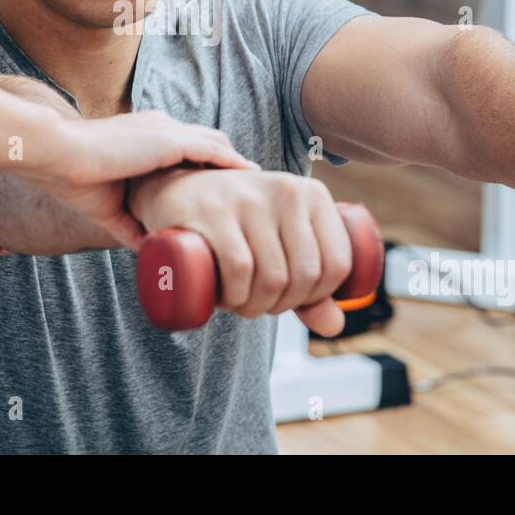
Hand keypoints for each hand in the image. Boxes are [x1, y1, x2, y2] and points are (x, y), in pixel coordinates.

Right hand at [35, 112, 259, 247]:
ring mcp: (166, 131)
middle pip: (210, 144)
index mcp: (146, 138)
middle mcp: (161, 129)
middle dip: (230, 166)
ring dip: (237, 165)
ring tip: (260, 187)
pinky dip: (233, 163)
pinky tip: (251, 177)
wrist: (57, 155)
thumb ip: (133, 225)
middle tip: (253, 193)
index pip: (189, 149)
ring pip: (216, 145)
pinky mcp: (168, 139)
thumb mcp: (111, 207)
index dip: (210, 168)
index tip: (228, 191)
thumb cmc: (74, 179)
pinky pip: (212, 149)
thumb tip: (152, 250)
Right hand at [128, 168, 353, 335]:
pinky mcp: (212, 210)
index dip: (319, 297)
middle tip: (258, 305)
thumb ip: (311, 282)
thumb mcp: (280, 240)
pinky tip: (227, 300)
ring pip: (272, 276)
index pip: (337, 262)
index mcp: (313, 194)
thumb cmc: (237, 221)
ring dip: (255, 307)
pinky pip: (239, 268)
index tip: (292, 300)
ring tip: (240, 304)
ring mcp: (248, 198)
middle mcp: (286, 189)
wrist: (176, 188)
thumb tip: (335, 326)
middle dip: (282, 305)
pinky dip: (236, 296)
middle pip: (304, 274)